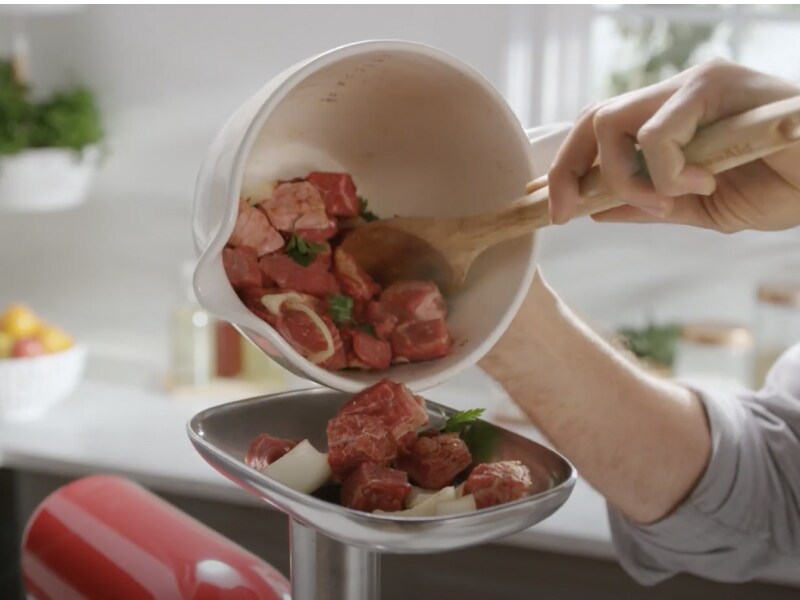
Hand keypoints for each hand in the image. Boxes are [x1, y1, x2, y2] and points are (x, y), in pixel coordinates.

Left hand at [548, 59, 799, 232]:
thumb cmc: (782, 183)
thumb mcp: (701, 205)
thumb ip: (651, 204)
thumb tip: (595, 208)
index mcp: (669, 117)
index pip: (598, 131)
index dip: (566, 168)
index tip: (554, 210)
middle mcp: (675, 93)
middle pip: (592, 118)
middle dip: (567, 170)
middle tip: (568, 213)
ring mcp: (694, 85)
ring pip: (612, 122)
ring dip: (625, 179)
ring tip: (669, 201)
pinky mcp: (716, 85)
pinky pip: (658, 133)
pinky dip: (666, 172)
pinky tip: (703, 182)